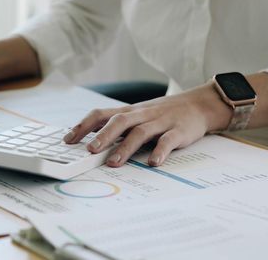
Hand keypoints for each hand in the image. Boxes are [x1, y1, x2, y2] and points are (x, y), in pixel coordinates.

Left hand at [63, 84, 231, 166]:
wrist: (199, 104)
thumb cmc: (162, 113)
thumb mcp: (138, 115)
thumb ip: (118, 126)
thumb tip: (89, 142)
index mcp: (129, 112)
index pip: (102, 114)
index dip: (84, 125)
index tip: (68, 139)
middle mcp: (142, 115)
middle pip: (119, 121)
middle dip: (103, 135)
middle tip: (89, 151)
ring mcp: (160, 122)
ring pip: (140, 132)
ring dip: (125, 148)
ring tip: (113, 162)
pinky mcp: (179, 131)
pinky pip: (168, 141)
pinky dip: (159, 152)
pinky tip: (153, 163)